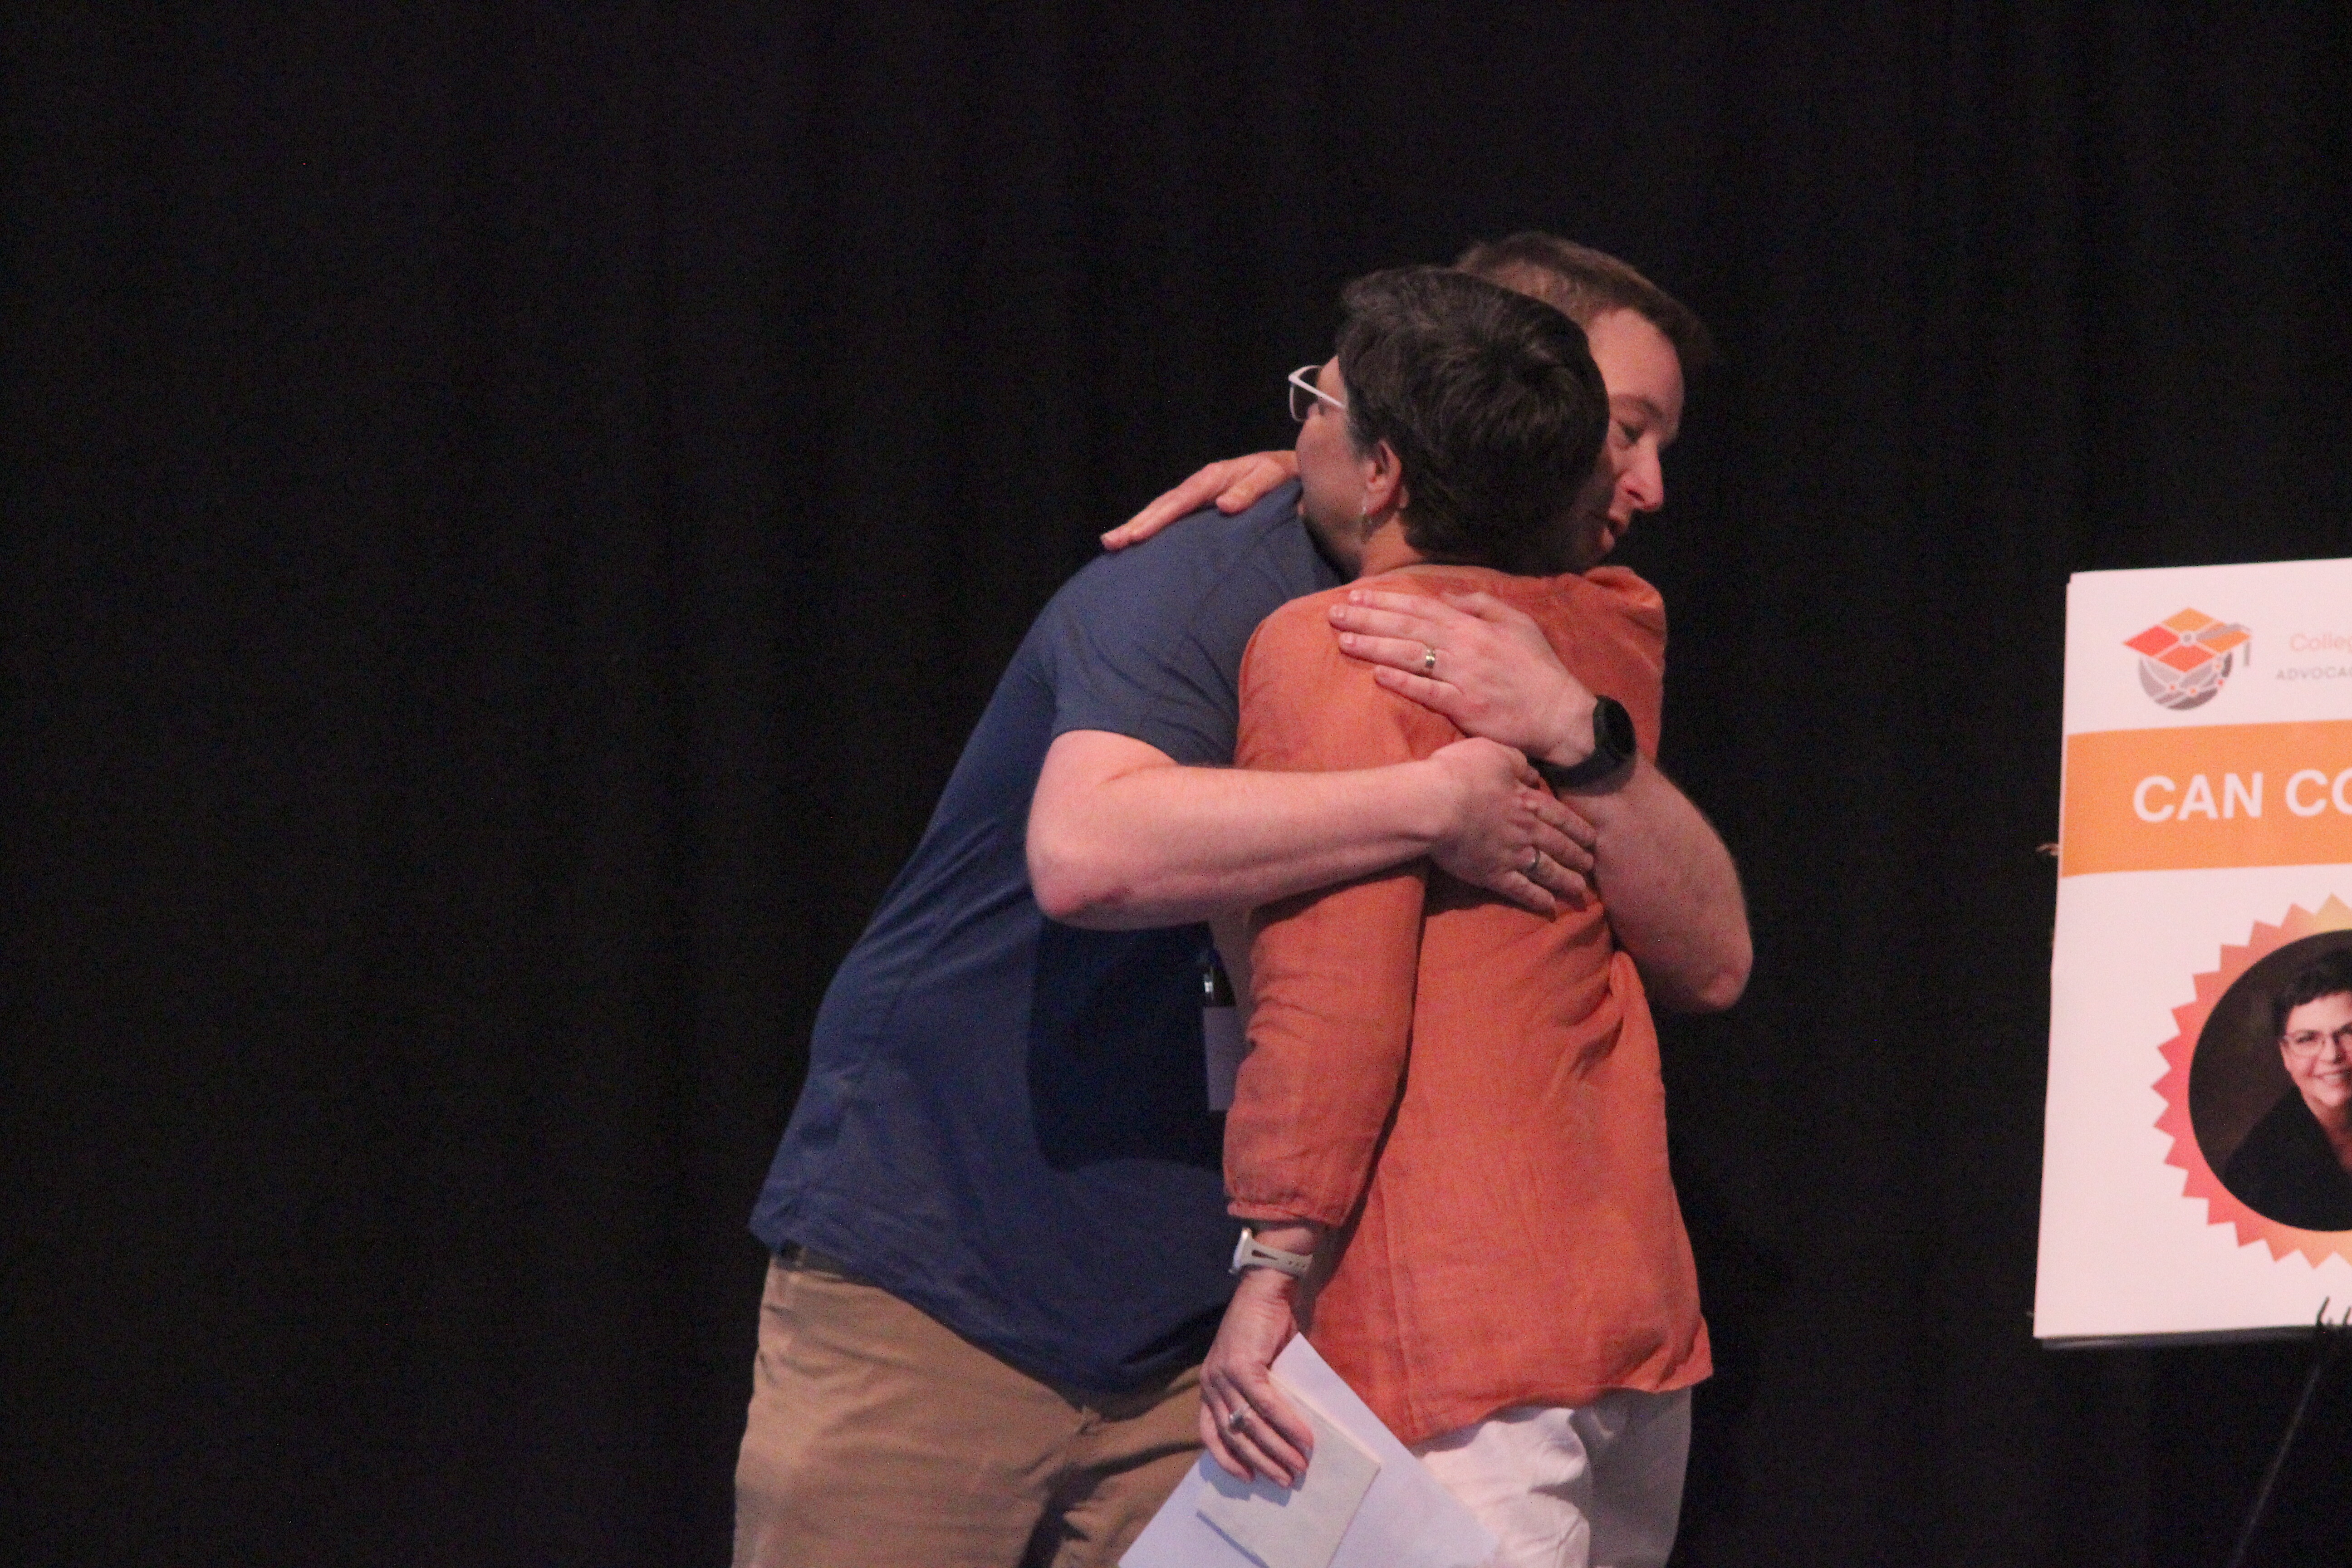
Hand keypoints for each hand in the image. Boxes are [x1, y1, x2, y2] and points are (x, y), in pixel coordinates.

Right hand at [1101, 452, 1299, 549]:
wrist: (1298, 474)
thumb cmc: (1286, 475)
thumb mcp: (1273, 476)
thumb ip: (1252, 490)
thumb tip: (1224, 506)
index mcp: (1214, 478)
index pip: (1179, 501)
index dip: (1157, 519)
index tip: (1135, 536)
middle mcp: (1201, 488)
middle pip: (1163, 506)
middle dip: (1136, 524)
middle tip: (1110, 543)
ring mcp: (1200, 500)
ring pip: (1164, 513)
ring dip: (1139, 528)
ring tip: (1113, 545)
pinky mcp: (1204, 512)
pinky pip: (1176, 521)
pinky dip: (1156, 531)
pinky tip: (1141, 548)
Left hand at [1199, 1269, 1313, 1486]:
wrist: (1265, 1288)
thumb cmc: (1264, 1328)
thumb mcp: (1256, 1367)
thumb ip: (1259, 1395)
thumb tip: (1282, 1432)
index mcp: (1210, 1385)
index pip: (1210, 1433)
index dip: (1228, 1459)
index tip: (1248, 1479)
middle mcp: (1211, 1383)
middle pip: (1233, 1436)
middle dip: (1261, 1462)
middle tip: (1286, 1480)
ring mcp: (1224, 1376)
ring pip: (1250, 1426)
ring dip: (1278, 1451)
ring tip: (1300, 1467)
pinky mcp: (1243, 1367)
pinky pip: (1268, 1406)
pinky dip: (1288, 1426)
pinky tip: (1306, 1440)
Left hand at [1333, 589, 1598, 769]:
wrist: (1560, 714)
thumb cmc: (1538, 669)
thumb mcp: (1519, 624)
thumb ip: (1482, 604)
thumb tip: (1448, 596)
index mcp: (1473, 626)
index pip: (1421, 608)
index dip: (1386, 601)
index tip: (1355, 595)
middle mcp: (1465, 646)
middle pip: (1407, 628)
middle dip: (1368, 619)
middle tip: (1334, 613)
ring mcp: (1463, 677)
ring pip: (1411, 656)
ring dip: (1375, 646)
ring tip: (1344, 640)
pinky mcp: (1465, 707)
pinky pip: (1428, 692)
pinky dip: (1402, 681)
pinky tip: (1376, 674)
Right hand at [1424, 738, 1596, 912]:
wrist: (1436, 805)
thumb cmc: (1462, 773)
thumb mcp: (1496, 753)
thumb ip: (1519, 763)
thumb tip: (1534, 774)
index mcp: (1528, 801)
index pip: (1560, 817)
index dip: (1578, 828)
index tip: (1592, 839)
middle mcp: (1527, 831)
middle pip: (1558, 845)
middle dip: (1576, 856)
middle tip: (1590, 865)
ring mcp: (1511, 855)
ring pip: (1547, 870)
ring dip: (1565, 880)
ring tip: (1579, 889)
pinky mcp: (1492, 875)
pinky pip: (1521, 890)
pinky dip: (1537, 899)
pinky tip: (1549, 907)